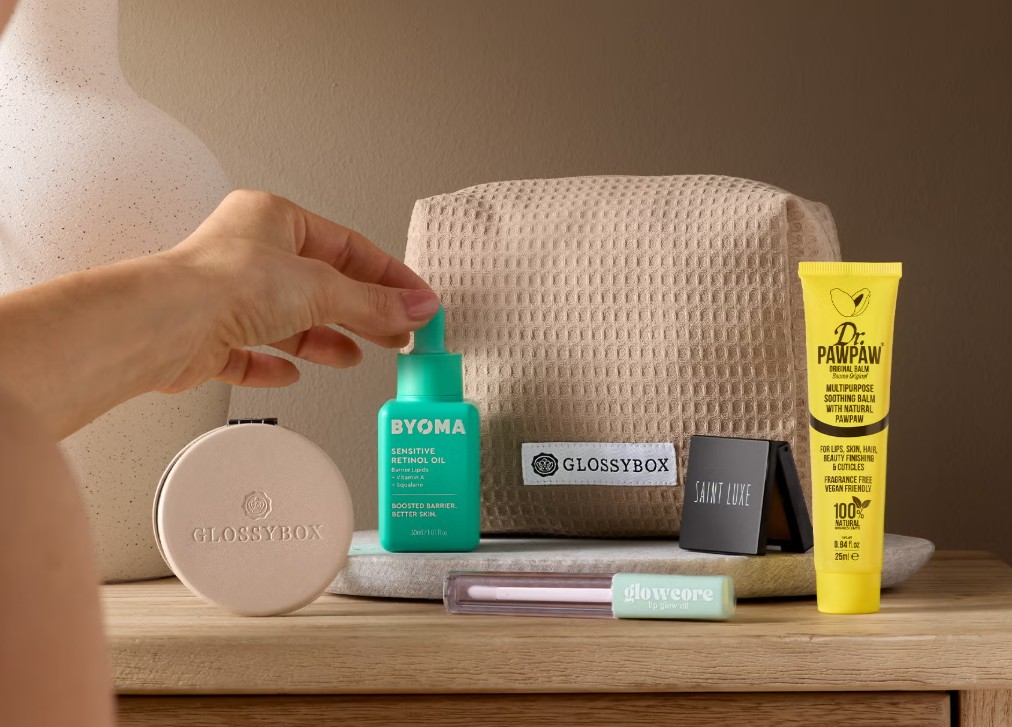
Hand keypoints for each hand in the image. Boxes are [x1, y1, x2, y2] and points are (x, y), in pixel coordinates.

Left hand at [155, 189, 439, 390]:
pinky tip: (291, 373)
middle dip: (361, 313)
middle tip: (397, 333)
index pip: (347, 246)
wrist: (163, 326)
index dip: (388, 276)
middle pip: (321, 285)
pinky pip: (249, 352)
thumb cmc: (222, 284)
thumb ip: (374, 302)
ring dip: (323, 340)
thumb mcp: (322, 288)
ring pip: (287, 320)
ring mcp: (226, 297)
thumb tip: (415, 305)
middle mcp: (247, 253)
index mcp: (273, 219)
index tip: (416, 300)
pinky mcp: (208, 338)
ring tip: (352, 356)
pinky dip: (274, 364)